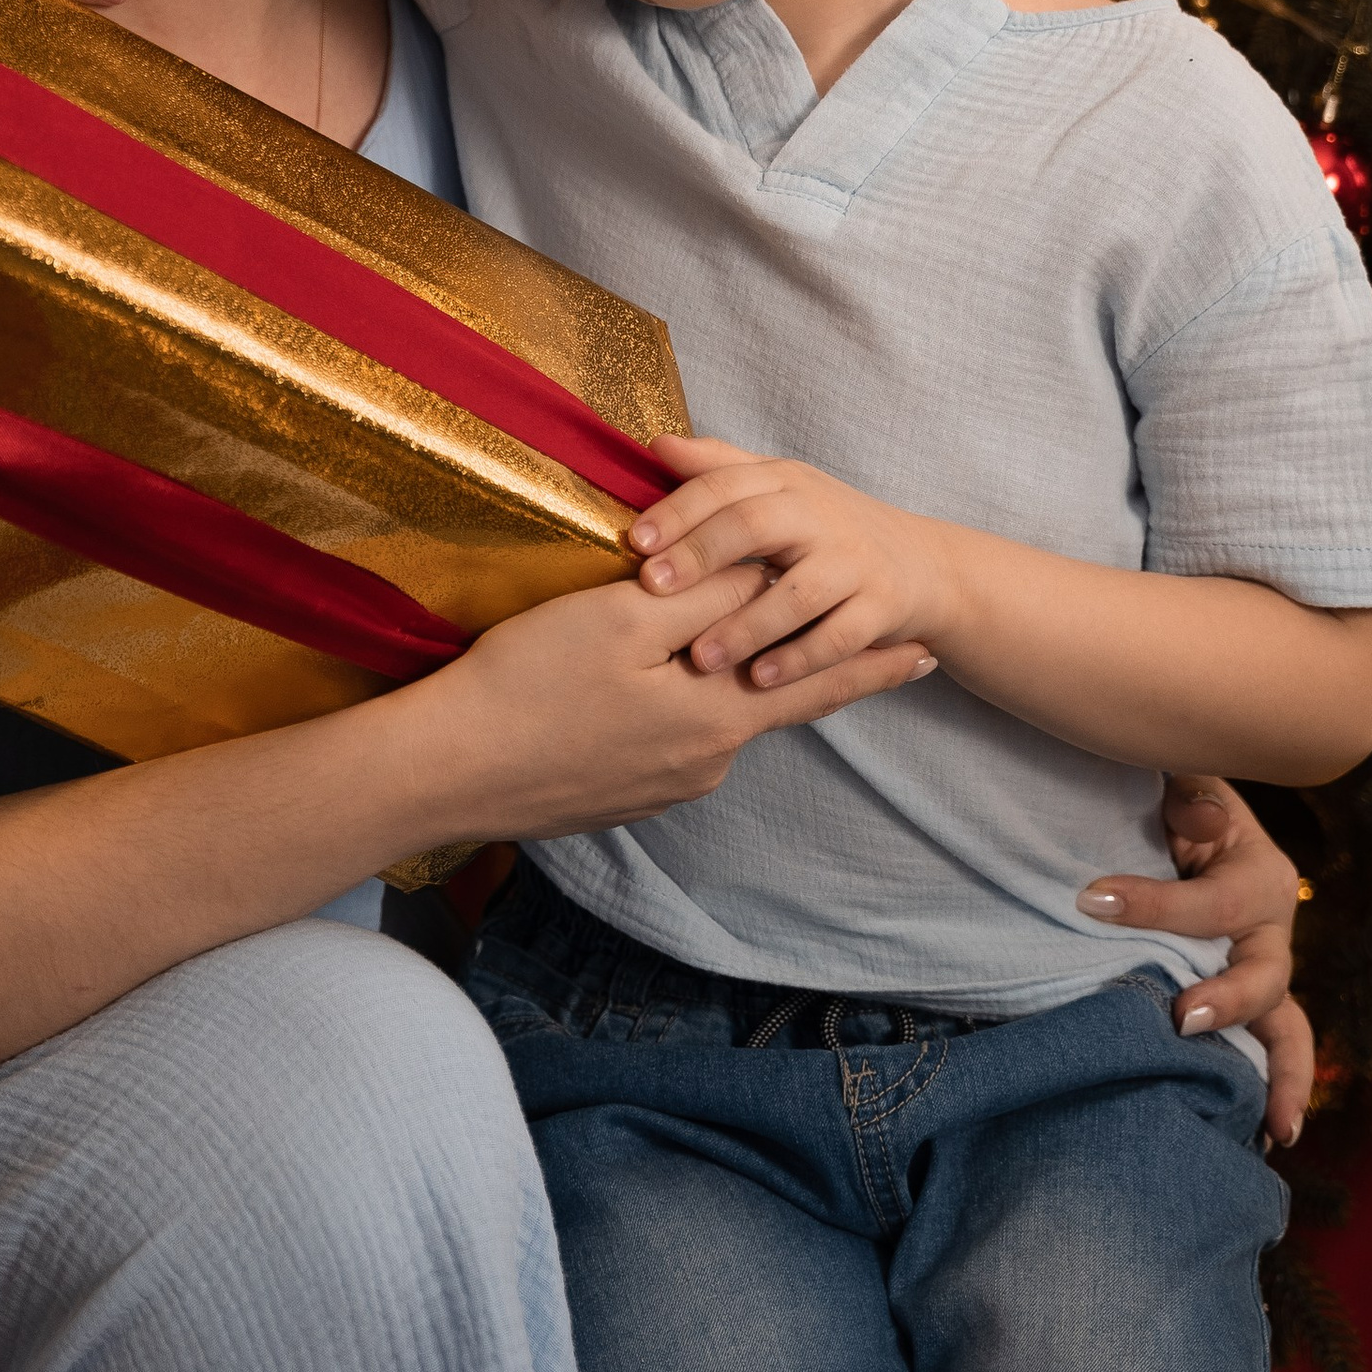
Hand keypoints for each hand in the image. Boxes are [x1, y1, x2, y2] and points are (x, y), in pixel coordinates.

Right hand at [416, 561, 937, 843]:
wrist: (449, 769)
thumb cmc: (529, 682)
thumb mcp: (623, 615)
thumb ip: (705, 593)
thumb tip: (767, 575)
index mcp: (716, 719)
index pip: (816, 682)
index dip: (870, 662)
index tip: (923, 649)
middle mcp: (703, 764)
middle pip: (773, 701)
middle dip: (826, 674)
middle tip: (896, 663)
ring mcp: (661, 787)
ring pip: (716, 719)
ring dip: (734, 682)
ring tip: (746, 656)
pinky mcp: (621, 796)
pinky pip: (672, 741)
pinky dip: (683, 707)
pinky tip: (654, 691)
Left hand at [628, 432, 951, 698]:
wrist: (924, 565)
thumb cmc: (830, 528)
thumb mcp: (779, 489)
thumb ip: (719, 469)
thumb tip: (657, 444)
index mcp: (786, 484)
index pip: (725, 486)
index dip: (678, 511)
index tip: (635, 541)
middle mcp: (820, 516)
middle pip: (755, 526)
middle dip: (700, 556)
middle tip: (652, 589)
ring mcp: (856, 562)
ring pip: (796, 593)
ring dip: (746, 626)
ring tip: (701, 656)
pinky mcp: (884, 607)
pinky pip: (839, 638)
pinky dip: (799, 659)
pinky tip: (760, 680)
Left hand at [1077, 775, 1315, 1147]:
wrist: (1169, 824)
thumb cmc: (1169, 801)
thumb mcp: (1179, 780)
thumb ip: (1190, 792)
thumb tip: (1196, 813)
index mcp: (1260, 873)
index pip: (1213, 903)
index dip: (1154, 904)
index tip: (1089, 901)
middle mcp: (1271, 931)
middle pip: (1265, 976)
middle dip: (1229, 1002)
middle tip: (1182, 1018)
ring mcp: (1261, 973)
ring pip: (1284, 1029)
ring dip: (1280, 1077)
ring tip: (1273, 1128)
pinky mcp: (1244, 1005)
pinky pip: (1268, 1049)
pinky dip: (1272, 1090)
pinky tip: (1264, 1137)